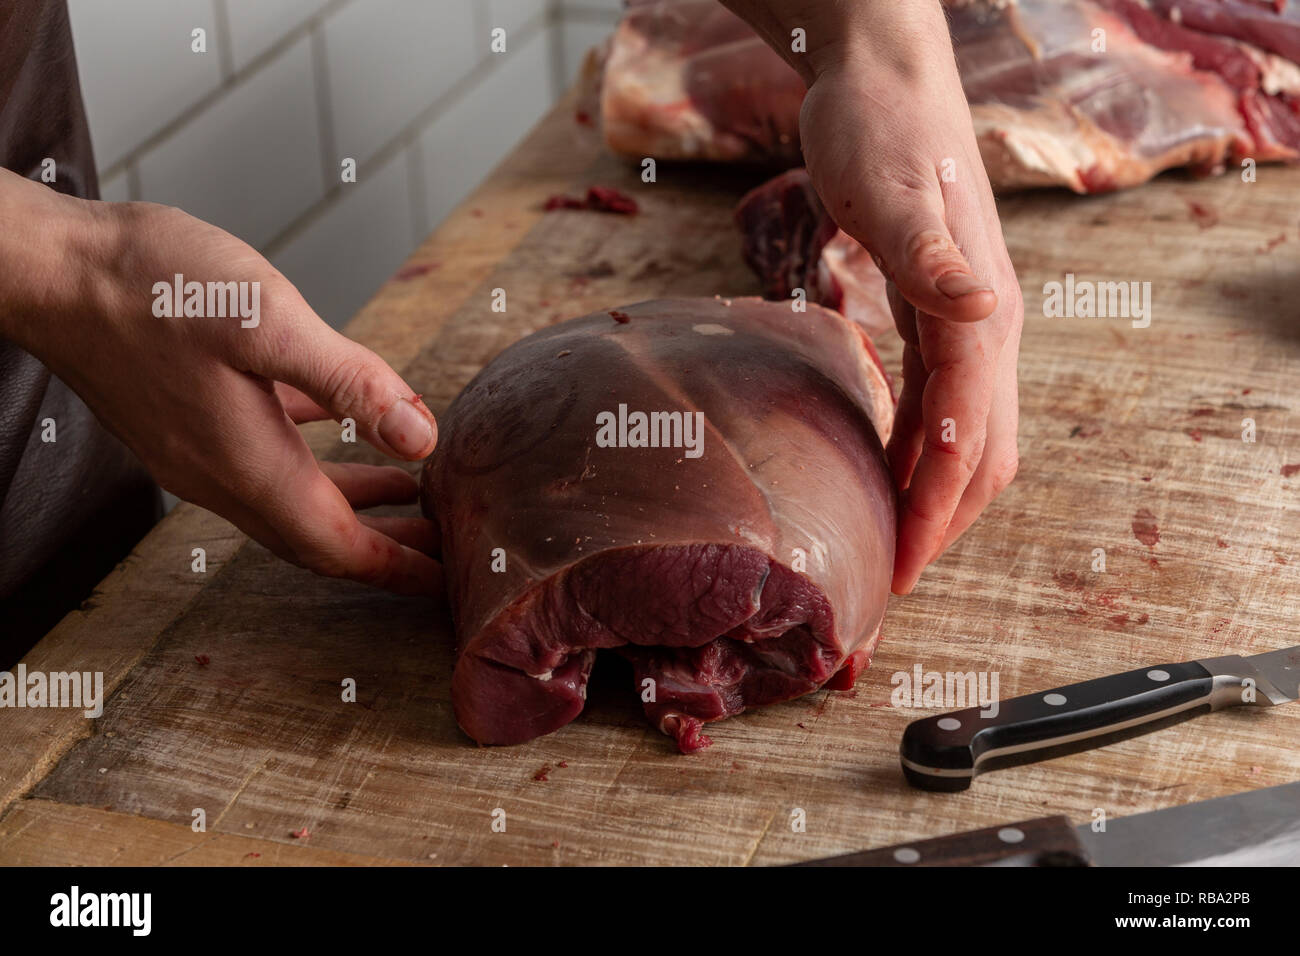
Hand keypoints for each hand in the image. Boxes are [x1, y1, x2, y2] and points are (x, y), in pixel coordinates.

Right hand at [2, 173, 439, 594]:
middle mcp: (220, 474)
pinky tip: (336, 427)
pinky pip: (262, 461)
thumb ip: (352, 382)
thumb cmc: (148, 287)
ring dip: (350, 504)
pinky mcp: (182, 422)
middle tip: (440, 550)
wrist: (47, 271)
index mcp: (249, 464)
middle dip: (383, 548)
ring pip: (291, 500)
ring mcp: (196, 451)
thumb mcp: (268, 321)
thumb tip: (421, 439)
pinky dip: (312, 459)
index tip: (444, 582)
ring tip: (406, 496)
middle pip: (317, 536)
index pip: (338, 545)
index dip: (398, 566)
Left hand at [793, 3, 1022, 594]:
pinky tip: (886, 471)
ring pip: (966, 437)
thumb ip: (935, 260)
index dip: (930, 514)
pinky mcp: (936, 313)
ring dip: (932, 497)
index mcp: (978, 317)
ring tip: (889, 548)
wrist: (881, 80)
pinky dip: (918, 450)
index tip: (896, 572)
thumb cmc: (881, 129)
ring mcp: (965, 324)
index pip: (964, 443)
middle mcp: (983, 329)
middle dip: (940, 525)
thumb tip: (979, 315)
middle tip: (889, 583)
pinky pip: (937, 404)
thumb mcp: (897, 191)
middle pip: (982, 458)